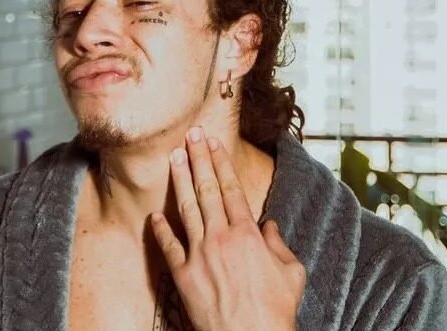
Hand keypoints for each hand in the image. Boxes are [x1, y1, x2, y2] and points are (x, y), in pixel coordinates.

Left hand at [149, 126, 305, 330]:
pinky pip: (169, 246)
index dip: (221, 163)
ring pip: (187, 209)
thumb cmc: (275, 312)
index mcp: (249, 235)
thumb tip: (269, 226)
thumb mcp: (292, 273)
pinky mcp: (183, 275)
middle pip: (207, 190)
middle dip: (199, 159)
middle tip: (191, 135)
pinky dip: (160, 229)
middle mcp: (222, 238)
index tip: (214, 143)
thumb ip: (279, 245)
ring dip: (180, 181)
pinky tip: (154, 215)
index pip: (232, 189)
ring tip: (173, 158)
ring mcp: (200, 255)